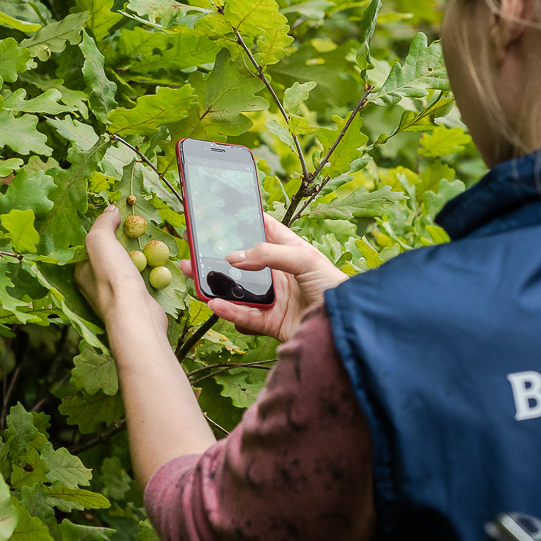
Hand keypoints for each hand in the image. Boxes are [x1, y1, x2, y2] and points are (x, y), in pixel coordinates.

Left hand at [76, 206, 166, 333]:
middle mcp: (95, 284)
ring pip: (124, 266)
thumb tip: (111, 209)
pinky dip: (146, 269)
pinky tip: (155, 261)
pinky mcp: (133, 300)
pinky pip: (138, 278)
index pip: (89, 245)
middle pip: (108, 255)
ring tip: (147, 240)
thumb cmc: (113, 279)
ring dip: (136, 254)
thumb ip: (103, 224)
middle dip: (121, 241)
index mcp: (81, 271)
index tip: (117, 216)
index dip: (102, 229)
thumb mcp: (100, 241)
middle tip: (135, 226)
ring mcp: (115, 294)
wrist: (136, 314)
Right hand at [180, 214, 346, 342]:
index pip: (263, 230)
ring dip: (215, 284)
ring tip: (195, 275)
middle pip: (242, 262)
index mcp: (291, 252)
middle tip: (194, 247)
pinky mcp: (272, 323)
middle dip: (217, 256)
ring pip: (237, 290)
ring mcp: (275, 299)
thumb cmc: (335, 286)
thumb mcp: (306, 259)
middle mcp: (280, 274)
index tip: (219, 214)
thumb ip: (269, 254)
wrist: (346, 327)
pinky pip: (244, 316)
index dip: (243, 221)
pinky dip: (229, 311)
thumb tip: (234, 257)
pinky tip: (215, 304)